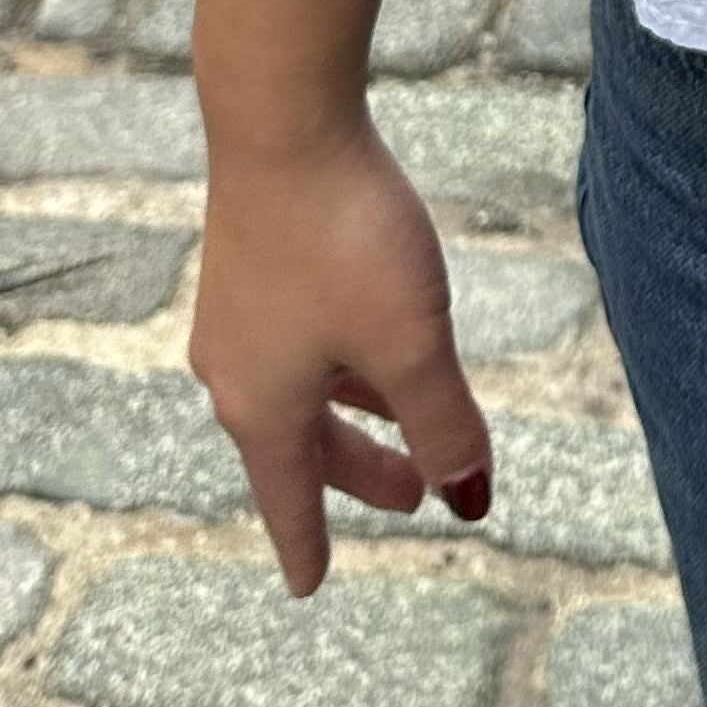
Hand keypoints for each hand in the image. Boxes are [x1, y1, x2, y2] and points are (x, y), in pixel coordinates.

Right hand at [187, 0, 492, 594]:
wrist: (282, 120)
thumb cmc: (346, 241)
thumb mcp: (414, 345)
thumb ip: (444, 425)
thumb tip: (470, 498)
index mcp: (265, 409)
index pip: (293, 500)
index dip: (309, 545)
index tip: (310, 586)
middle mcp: (236, 368)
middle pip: (302, 444)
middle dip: (361, 472)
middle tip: (414, 495)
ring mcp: (238, 311)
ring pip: (304, 386)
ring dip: (356, 410)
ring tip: (407, 415)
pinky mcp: (252, 257)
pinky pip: (299, 336)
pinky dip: (341, 359)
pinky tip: (373, 332)